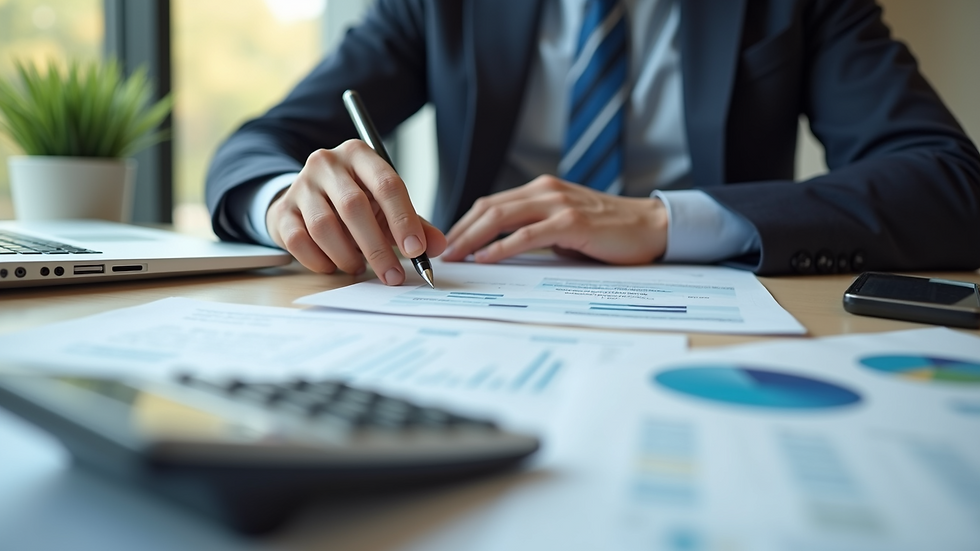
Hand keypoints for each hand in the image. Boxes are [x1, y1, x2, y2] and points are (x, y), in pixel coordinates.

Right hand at [265, 140, 446, 284]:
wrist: (307, 201)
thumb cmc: (354, 203)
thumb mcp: (386, 207)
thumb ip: (414, 225)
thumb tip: (437, 246)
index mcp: (359, 155)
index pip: (387, 184)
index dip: (404, 220)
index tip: (416, 251)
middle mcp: (327, 163)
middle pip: (354, 207)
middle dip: (377, 248)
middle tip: (392, 276)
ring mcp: (301, 185)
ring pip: (324, 226)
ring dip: (347, 255)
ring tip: (358, 268)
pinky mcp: (282, 211)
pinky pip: (299, 241)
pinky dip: (320, 260)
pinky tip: (333, 265)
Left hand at [442, 175, 667, 264]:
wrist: (651, 227)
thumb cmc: (607, 232)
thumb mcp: (564, 226)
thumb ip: (535, 230)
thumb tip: (498, 249)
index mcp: (541, 190)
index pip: (491, 204)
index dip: (464, 224)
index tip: (445, 244)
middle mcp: (545, 191)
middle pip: (488, 208)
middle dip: (459, 232)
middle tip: (439, 253)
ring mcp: (558, 204)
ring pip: (501, 217)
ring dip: (471, 239)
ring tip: (453, 257)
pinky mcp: (571, 222)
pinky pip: (527, 235)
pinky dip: (501, 247)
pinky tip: (485, 258)